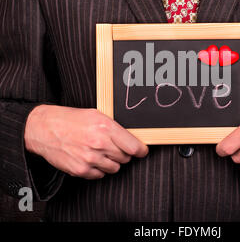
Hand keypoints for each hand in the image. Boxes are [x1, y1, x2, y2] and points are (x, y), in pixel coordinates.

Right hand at [24, 105, 147, 178]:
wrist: (45, 128)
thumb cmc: (71, 120)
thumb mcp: (97, 115)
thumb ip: (114, 128)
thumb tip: (131, 139)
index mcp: (106, 128)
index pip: (134, 146)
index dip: (141, 150)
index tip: (141, 151)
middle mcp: (99, 144)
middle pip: (125, 158)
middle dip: (123, 153)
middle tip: (113, 147)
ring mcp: (90, 159)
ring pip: (114, 168)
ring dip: (111, 162)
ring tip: (100, 152)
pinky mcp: (81, 170)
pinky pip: (100, 175)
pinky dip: (98, 169)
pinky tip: (90, 158)